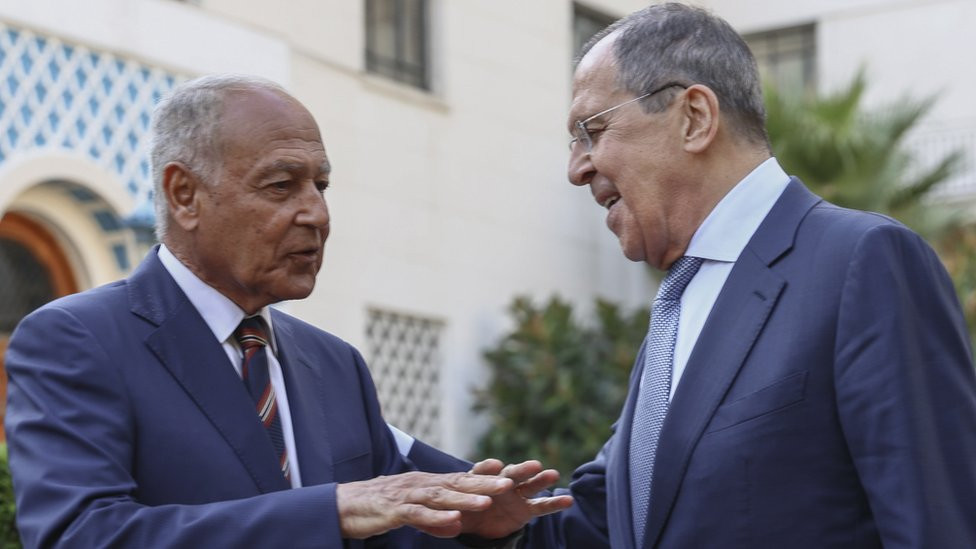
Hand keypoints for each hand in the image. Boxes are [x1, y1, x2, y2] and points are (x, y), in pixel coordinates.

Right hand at [336, 471, 514, 538]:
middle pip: (456, 483)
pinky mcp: (393, 510)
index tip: (510, 474)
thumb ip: (434, 518)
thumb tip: (456, 525)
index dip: (485, 477)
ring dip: (465, 499)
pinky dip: (436, 517)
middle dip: (484, 484)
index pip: (460, 479)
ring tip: (488, 501)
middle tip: (510, 483)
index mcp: (426, 483)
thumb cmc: (379, 507)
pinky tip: (453, 520)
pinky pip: (417, 514)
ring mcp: (407, 496)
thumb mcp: (411, 512)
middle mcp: (420, 485)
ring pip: (440, 496)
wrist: (342, 504)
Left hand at [460, 459, 573, 539]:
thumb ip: (454, 513)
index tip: (495, 465)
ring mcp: (515, 494)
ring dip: (541, 480)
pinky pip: (541, 506)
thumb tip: (453, 521)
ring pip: (530, 485)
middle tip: (534, 465)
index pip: (482, 472)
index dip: (488, 469)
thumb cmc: (461, 508)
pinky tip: (568, 501)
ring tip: (553, 474)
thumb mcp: (453, 508)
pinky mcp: (525, 509)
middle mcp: (500, 482)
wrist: (473, 518)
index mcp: (480, 479)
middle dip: (522, 470)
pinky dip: (554, 504)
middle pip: (511, 474)